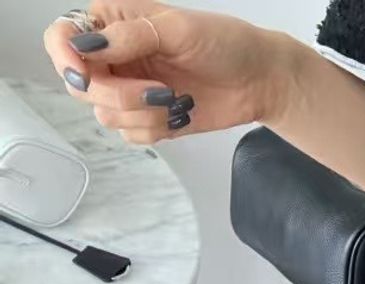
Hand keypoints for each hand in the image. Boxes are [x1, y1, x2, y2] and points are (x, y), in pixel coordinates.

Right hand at [42, 3, 292, 143]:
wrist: (259, 80)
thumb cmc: (224, 43)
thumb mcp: (177, 28)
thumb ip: (131, 36)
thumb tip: (89, 45)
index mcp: (111, 23)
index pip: (62, 38)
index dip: (65, 59)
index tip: (87, 74)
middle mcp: (113, 57)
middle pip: (80, 86)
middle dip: (117, 95)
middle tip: (159, 91)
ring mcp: (129, 90)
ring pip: (106, 116)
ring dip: (142, 115)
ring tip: (176, 100)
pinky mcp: (148, 119)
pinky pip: (130, 136)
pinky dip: (154, 131)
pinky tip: (179, 115)